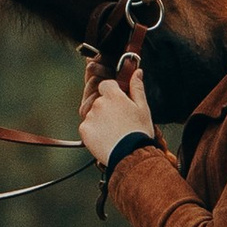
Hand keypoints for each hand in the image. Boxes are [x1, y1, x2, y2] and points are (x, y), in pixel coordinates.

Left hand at [78, 45, 155, 166]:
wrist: (131, 155)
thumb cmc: (139, 131)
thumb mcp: (143, 107)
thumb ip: (137, 87)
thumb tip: (137, 71)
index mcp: (113, 95)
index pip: (106, 85)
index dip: (112, 93)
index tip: (119, 103)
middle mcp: (98, 103)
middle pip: (99, 100)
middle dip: (107, 108)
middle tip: (119, 121)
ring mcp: (90, 116)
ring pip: (93, 114)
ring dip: (100, 120)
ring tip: (114, 132)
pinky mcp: (84, 130)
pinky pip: (87, 127)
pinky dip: (94, 131)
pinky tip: (106, 138)